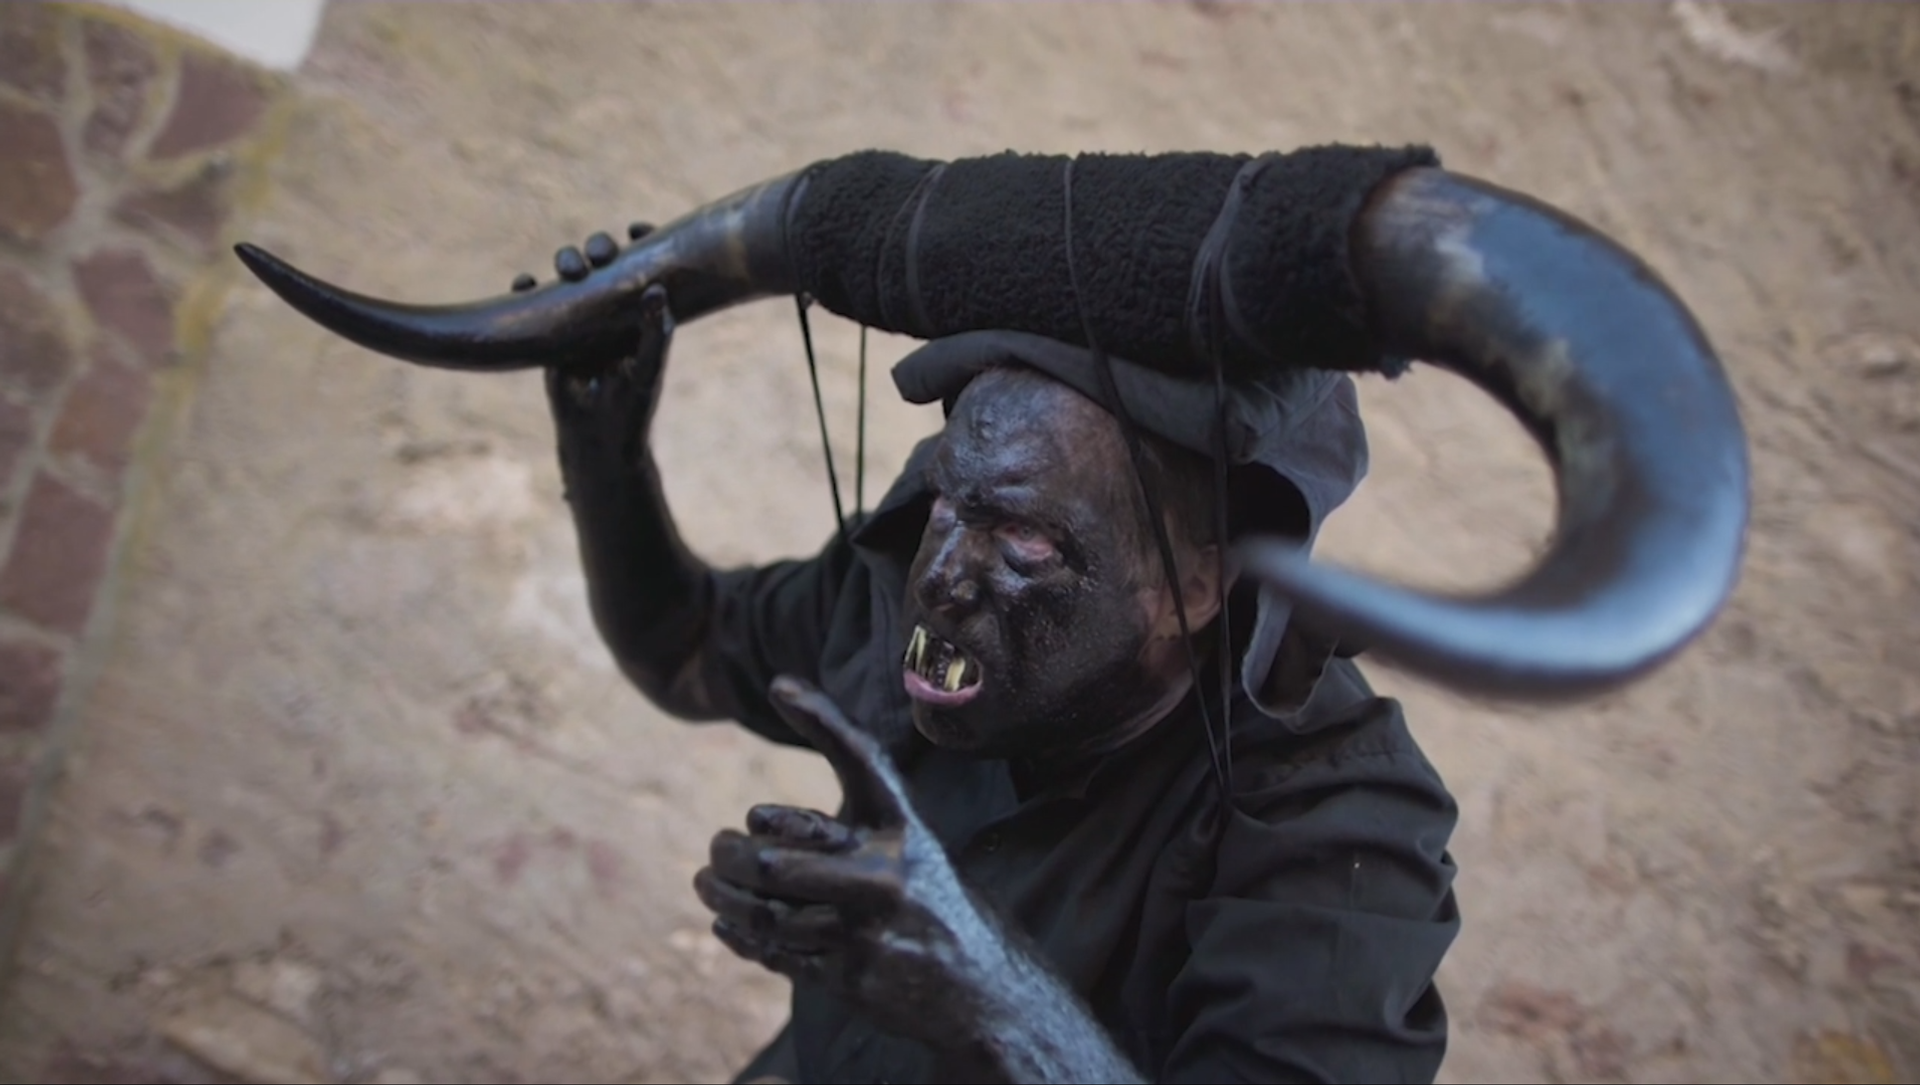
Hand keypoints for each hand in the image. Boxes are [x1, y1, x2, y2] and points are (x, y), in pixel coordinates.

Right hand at [521, 225, 670, 459]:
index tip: (638, 229)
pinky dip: (526, 287)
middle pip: (602, 260)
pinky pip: (534, 299)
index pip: (641, 263)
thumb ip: (655, 333)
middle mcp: (609, 306)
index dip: (640, 241)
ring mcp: (578, 316)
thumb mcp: (648, 368)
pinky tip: (524, 283)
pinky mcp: (549, 329)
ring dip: (566, 261)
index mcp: (638, 309)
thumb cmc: (632, 405)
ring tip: (568, 269)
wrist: (596, 436)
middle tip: (599, 254)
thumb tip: (656, 290)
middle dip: (598, 248)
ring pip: (569, 274)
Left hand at [693, 676, 1010, 1052]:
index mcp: (905, 829)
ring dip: (725, 897)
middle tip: (716, 848)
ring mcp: (866, 931)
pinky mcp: (851, 977)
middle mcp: (886, 873)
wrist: (987, 989)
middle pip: (776, 862)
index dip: (822, 718)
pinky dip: (742, 937)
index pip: (861, 759)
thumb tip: (763, 800)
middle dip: (731, 855)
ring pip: (767, 912)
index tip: (780, 686)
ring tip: (707, 883)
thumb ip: (853, 823)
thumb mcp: (912, 847)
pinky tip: (727, 925)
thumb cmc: (936, 902)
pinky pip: (778, 954)